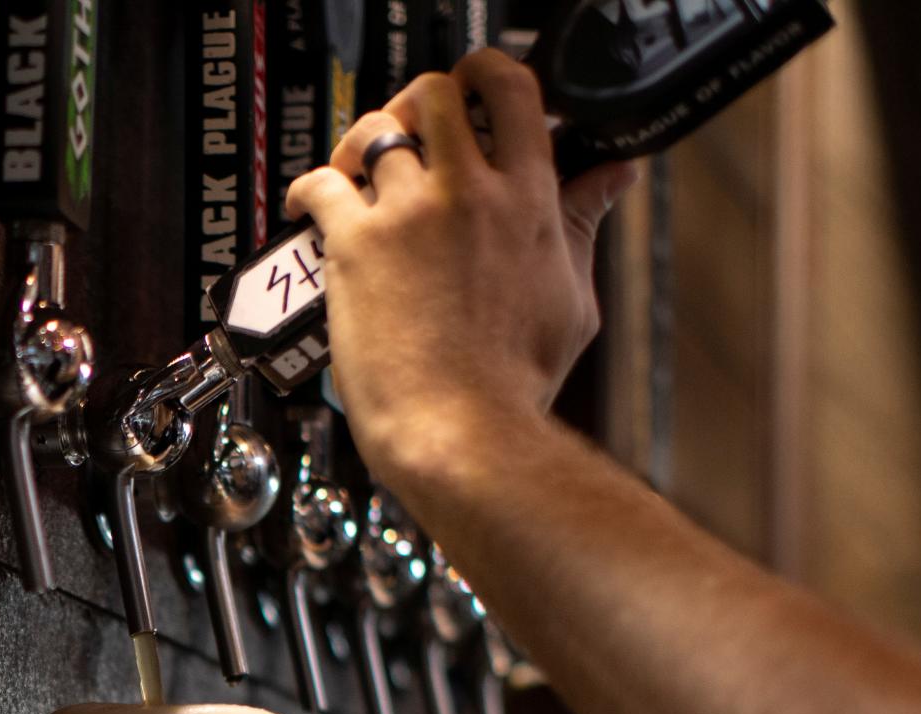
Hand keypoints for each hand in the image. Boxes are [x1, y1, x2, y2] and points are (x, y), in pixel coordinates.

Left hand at [284, 50, 639, 490]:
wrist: (462, 431)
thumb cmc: (515, 382)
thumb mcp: (572, 297)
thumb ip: (584, 222)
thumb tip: (612, 176)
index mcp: (529, 198)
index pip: (512, 90)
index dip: (487, 76)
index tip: (473, 90)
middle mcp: (470, 194)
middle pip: (436, 93)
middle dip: (418, 101)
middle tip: (408, 128)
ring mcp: (411, 215)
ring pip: (375, 129)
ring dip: (360, 140)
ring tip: (356, 166)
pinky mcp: (357, 246)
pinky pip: (320, 183)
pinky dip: (308, 186)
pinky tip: (310, 203)